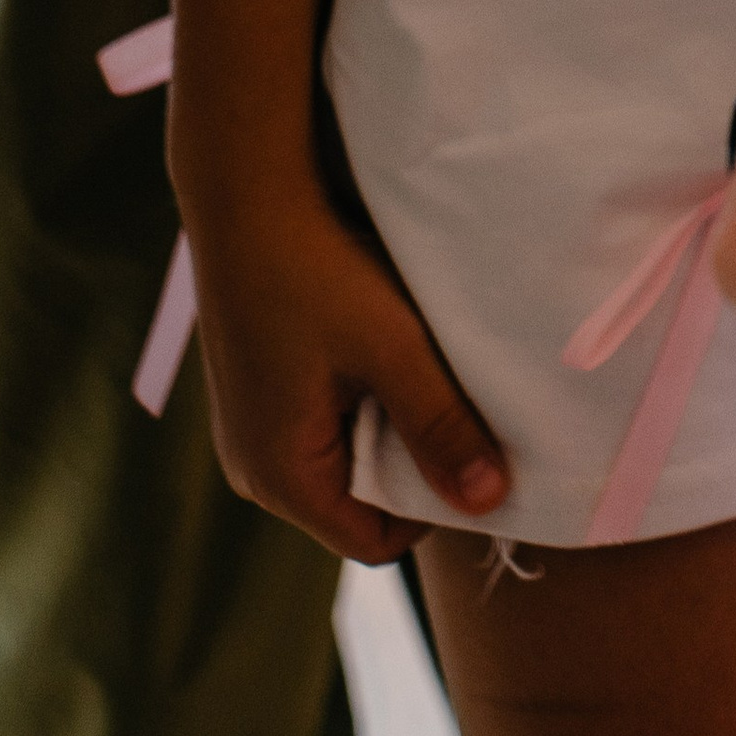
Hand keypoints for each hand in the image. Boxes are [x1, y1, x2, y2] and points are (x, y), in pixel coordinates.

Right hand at [185, 180, 510, 563]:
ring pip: (341, 457)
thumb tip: (490, 501)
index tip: (470, 447)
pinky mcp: (253, 393)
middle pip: (356, 502)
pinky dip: (356, 397)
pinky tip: (376, 343)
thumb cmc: (314, 270)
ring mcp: (248, 431)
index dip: (430, 508)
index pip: (374, 542)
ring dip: (385, 422)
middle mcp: (252, 469)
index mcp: (280, 477)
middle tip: (450, 399)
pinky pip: (318, 423)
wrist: (245, 193)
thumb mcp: (391, 348)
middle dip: (410, 462)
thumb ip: (440, 425)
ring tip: (413, 363)